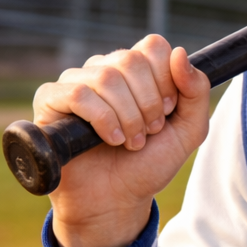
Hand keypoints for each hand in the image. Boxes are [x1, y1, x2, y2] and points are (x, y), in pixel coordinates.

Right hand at [34, 35, 210, 246]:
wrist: (117, 200)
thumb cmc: (149, 163)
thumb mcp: (189, 130)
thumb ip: (197, 92)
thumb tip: (180, 53)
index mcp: (137, 71)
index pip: (154, 47)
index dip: (166, 79)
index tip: (168, 111)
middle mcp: (105, 70)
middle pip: (131, 60)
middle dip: (149, 103)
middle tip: (150, 132)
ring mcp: (76, 83)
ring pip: (106, 77)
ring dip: (128, 117)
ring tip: (131, 142)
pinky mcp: (50, 101)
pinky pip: (78, 94)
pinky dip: (103, 119)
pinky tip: (111, 139)